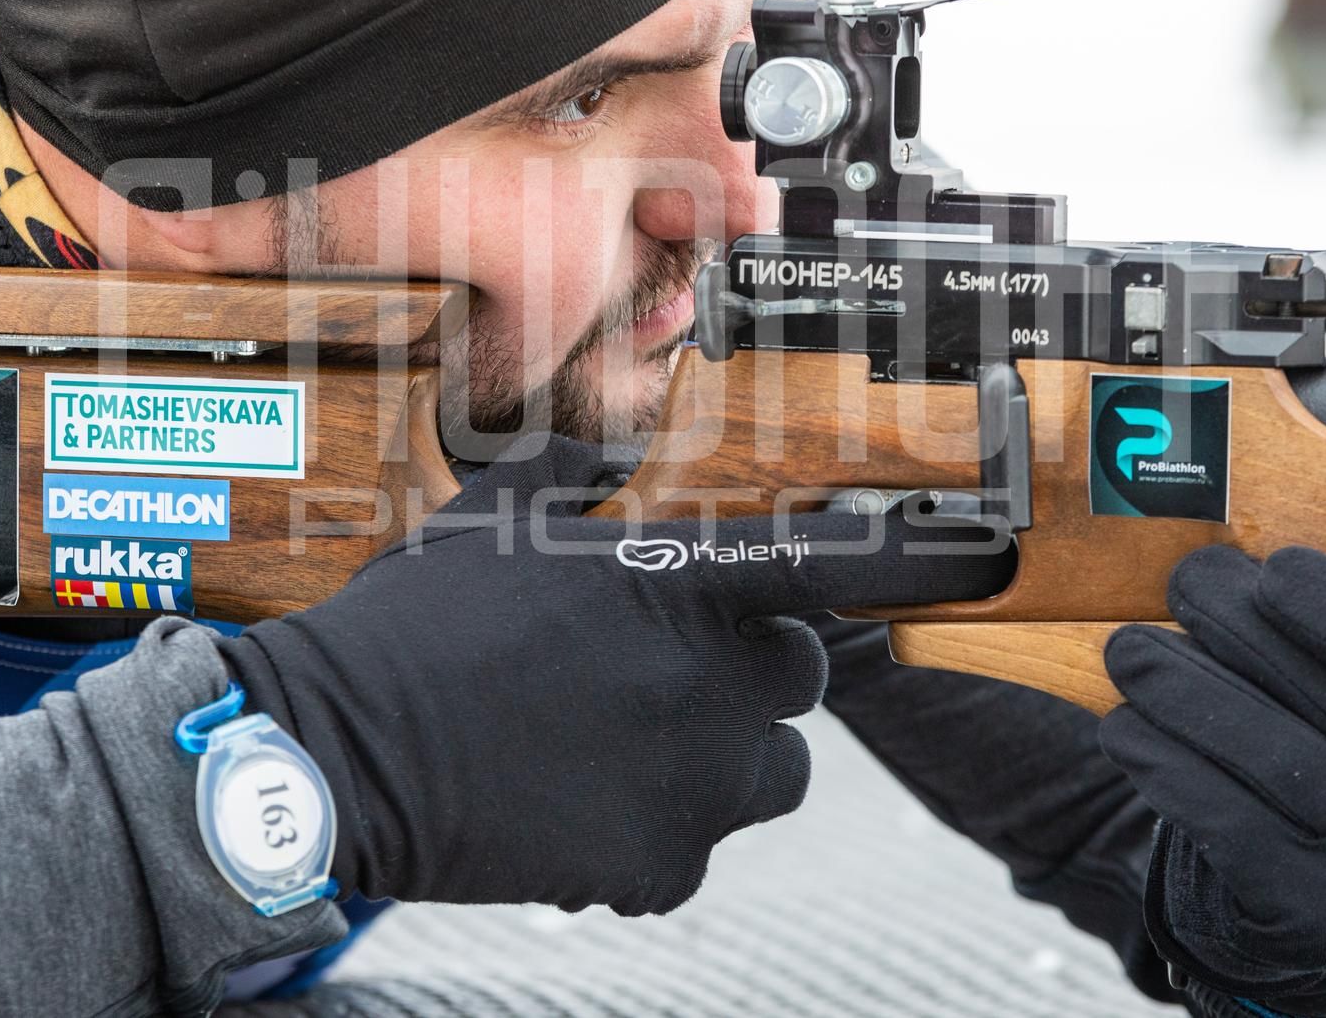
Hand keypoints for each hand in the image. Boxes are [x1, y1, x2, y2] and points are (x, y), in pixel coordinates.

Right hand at [220, 436, 1010, 915]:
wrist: (338, 753)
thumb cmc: (414, 625)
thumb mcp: (495, 517)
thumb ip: (578, 477)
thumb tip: (606, 459)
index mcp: (681, 585)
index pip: (834, 564)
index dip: (920, 555)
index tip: (987, 550)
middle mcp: (710, 684)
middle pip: (803, 682)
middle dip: (754, 676)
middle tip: (666, 673)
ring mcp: (691, 784)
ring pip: (766, 773)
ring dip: (719, 758)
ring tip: (623, 744)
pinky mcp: (658, 865)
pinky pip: (691, 846)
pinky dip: (651, 831)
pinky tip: (574, 801)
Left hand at [1098, 546, 1325, 1009]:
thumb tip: (1232, 569)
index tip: (1274, 570)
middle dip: (1236, 623)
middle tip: (1181, 584)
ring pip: (1263, 751)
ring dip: (1178, 687)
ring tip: (1130, 651)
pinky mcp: (1316, 912)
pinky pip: (1222, 816)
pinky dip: (1162, 759)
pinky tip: (1128, 727)